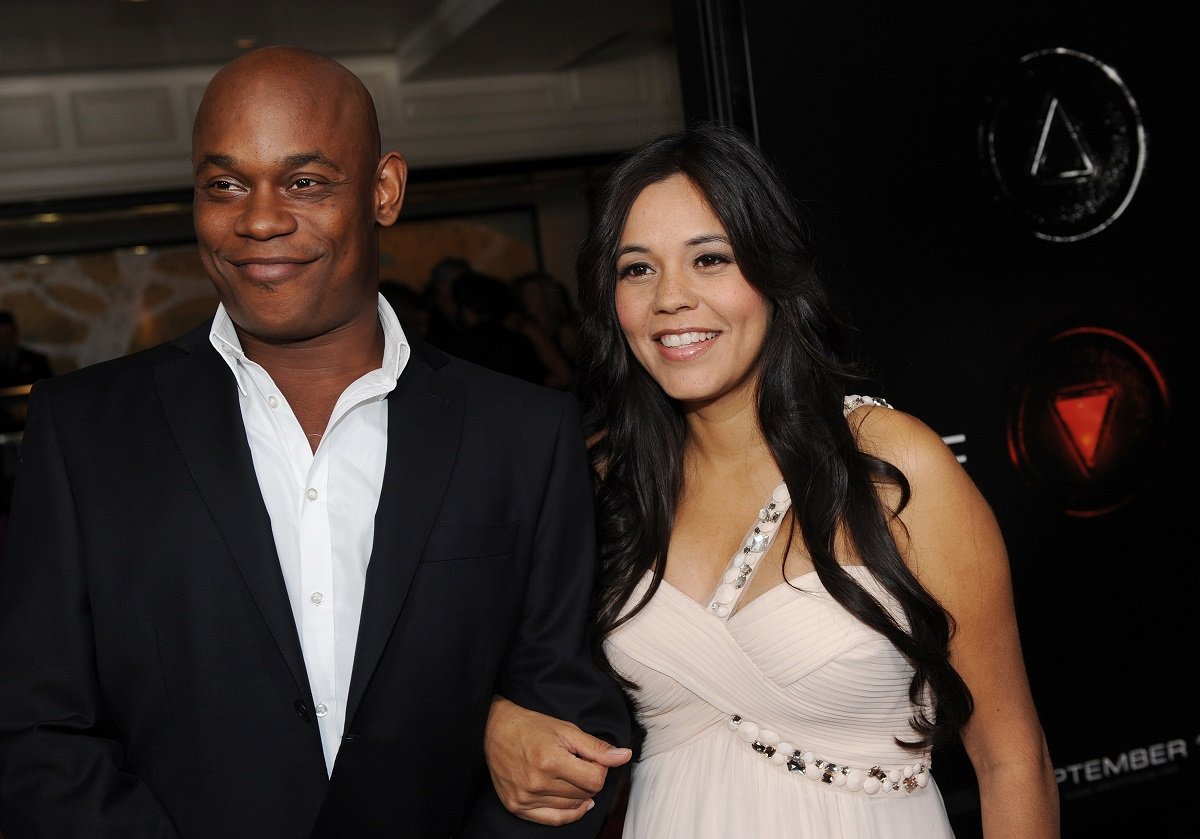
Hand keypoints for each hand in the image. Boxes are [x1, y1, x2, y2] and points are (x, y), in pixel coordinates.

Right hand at [485, 695, 631, 825]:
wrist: (494, 729)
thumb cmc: (531, 727)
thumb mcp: (566, 730)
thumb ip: (596, 747)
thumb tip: (624, 756)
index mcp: (551, 761)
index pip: (595, 780)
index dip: (600, 768)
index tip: (592, 759)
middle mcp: (537, 783)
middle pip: (585, 794)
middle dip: (589, 779)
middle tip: (579, 764)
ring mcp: (526, 798)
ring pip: (572, 807)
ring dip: (579, 794)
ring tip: (571, 776)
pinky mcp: (517, 806)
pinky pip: (553, 820)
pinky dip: (569, 813)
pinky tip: (578, 803)